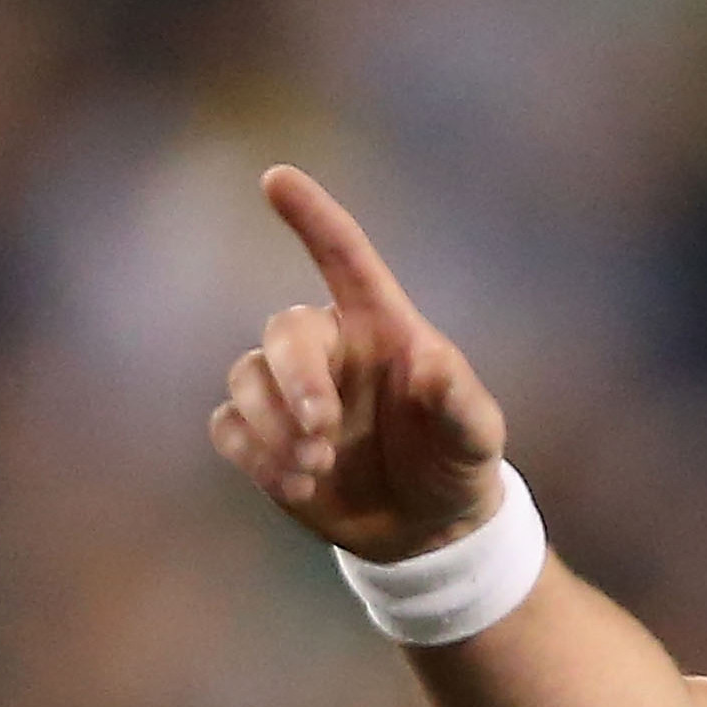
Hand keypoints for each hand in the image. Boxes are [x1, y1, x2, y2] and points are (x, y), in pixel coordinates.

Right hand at [209, 166, 509, 561]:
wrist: (428, 529)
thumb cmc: (456, 462)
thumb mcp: (476, 436)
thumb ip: (459, 399)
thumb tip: (429, 362)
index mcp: (382, 328)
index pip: (344, 258)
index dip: (312, 217)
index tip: (277, 178)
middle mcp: (330, 350)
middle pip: (284, 331)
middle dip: (295, 379)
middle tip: (323, 430)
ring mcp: (290, 392)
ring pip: (246, 379)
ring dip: (273, 424)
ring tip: (316, 466)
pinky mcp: (262, 438)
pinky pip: (229, 427)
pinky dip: (255, 455)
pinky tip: (299, 482)